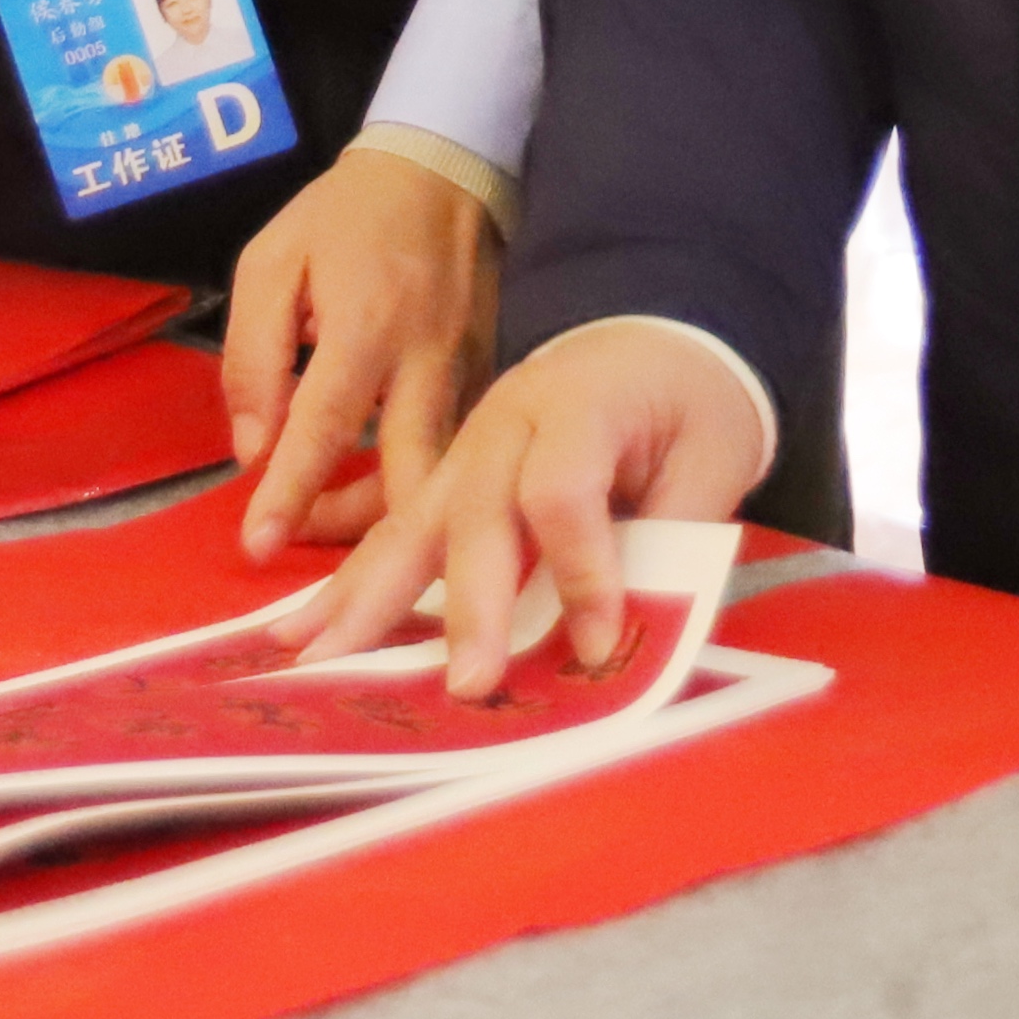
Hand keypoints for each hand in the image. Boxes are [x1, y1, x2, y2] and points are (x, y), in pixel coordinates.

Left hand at [219, 145, 497, 560]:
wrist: (443, 169)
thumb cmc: (345, 216)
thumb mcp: (272, 261)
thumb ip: (254, 354)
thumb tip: (253, 446)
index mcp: (366, 327)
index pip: (324, 429)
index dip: (290, 493)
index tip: (258, 546)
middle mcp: (426, 363)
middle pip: (406, 479)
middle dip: (359, 536)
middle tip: (305, 548)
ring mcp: (469, 376)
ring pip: (439, 478)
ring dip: (387, 521)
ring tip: (328, 527)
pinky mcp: (490, 381)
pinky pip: (457, 453)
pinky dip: (421, 488)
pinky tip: (378, 498)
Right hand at [281, 321, 765, 695]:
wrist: (655, 333)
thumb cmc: (690, 400)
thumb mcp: (715, 456)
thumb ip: (676, 540)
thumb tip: (640, 635)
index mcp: (581, 404)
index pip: (562, 492)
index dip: (580, 573)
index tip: (599, 647)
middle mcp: (508, 421)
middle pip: (477, 511)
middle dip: (469, 605)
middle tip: (468, 684)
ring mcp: (466, 445)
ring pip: (413, 520)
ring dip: (366, 594)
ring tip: (317, 656)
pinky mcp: (447, 474)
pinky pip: (395, 528)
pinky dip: (351, 582)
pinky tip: (303, 629)